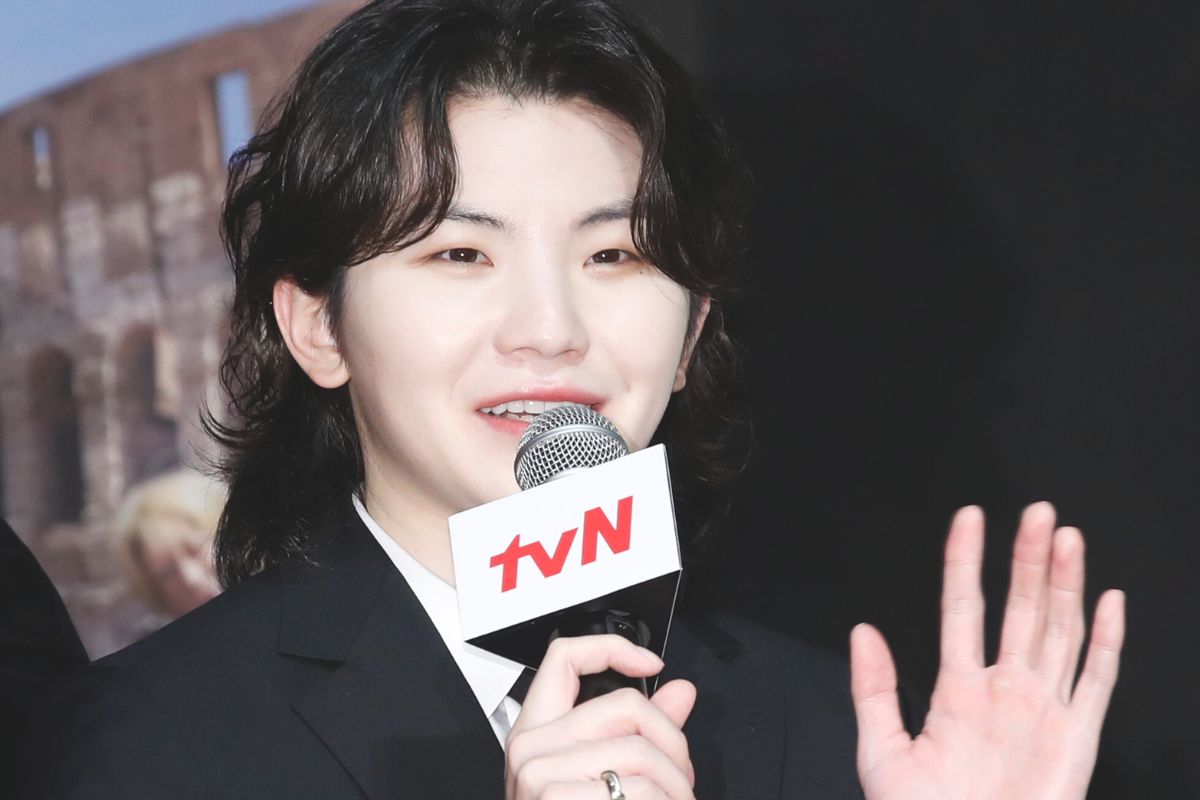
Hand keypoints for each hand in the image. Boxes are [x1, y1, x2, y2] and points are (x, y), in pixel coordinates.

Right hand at [505, 634, 697, 798]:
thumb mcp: (601, 780)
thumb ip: (643, 733)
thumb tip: (682, 691)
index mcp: (537, 732)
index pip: (563, 658)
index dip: (612, 648)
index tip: (652, 664)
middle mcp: (530, 748)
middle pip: (627, 705)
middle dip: (675, 742)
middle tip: (683, 778)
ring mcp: (538, 777)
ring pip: (642, 751)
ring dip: (678, 786)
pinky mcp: (555, 799)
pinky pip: (637, 789)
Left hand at [850, 502, 1124, 799]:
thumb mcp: (883, 751)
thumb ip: (874, 690)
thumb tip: (862, 631)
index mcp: (957, 690)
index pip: (962, 607)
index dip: (965, 560)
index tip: (968, 517)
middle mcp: (1004, 691)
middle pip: (1020, 609)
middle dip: (1027, 559)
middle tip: (1035, 511)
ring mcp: (1043, 711)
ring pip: (1059, 632)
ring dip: (1064, 584)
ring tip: (1065, 537)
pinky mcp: (1077, 740)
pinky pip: (1097, 683)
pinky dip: (1107, 643)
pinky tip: (1110, 603)